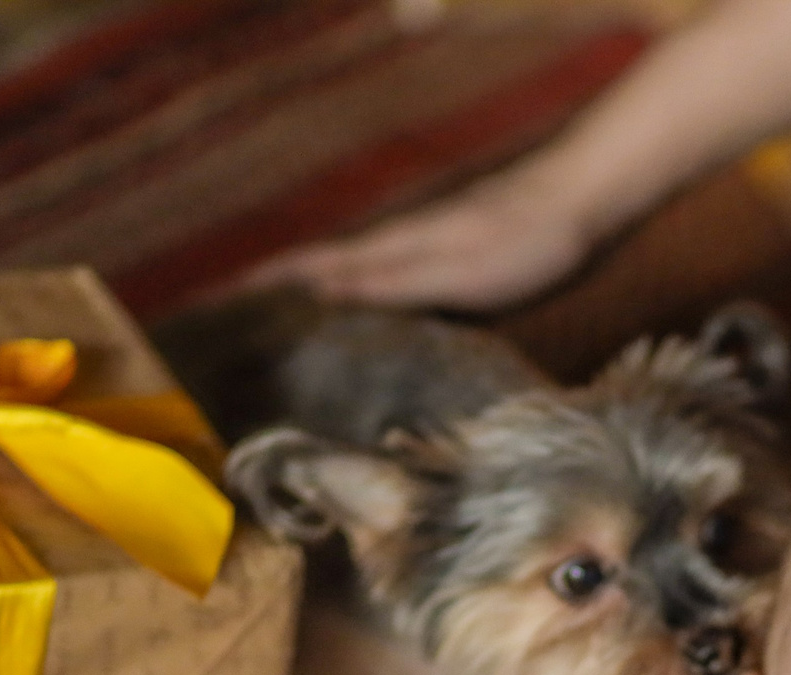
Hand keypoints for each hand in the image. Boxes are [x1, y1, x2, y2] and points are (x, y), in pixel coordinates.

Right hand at [236, 162, 593, 309]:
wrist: (582, 207)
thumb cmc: (521, 242)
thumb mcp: (449, 271)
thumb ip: (385, 284)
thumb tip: (312, 297)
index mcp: (385, 252)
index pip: (302, 271)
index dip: (255, 291)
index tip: (207, 316)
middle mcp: (394, 253)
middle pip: (318, 280)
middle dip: (272, 306)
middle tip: (233, 344)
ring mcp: (421, 261)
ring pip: (352, 289)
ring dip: (316, 313)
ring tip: (284, 350)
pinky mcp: (451, 275)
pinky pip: (389, 301)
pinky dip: (363, 318)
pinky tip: (369, 342)